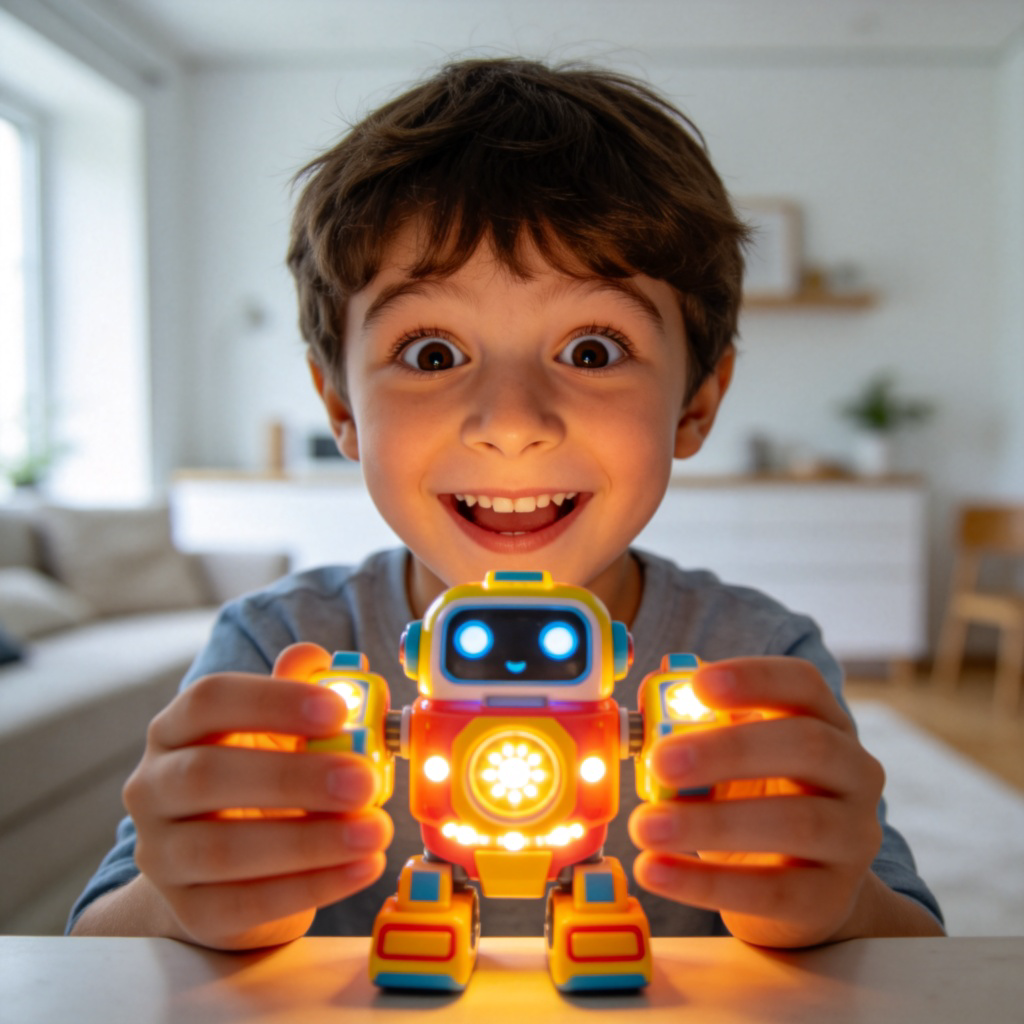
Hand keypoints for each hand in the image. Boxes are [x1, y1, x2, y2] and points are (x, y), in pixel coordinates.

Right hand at [121, 671, 392, 949]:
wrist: (222, 872)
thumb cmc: (259, 781)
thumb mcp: (277, 733)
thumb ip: (297, 694)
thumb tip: (314, 658)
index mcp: (176, 730)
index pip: (208, 700)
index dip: (272, 701)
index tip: (339, 710)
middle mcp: (153, 789)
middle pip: (206, 776)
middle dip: (293, 778)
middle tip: (364, 780)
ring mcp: (162, 856)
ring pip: (223, 850)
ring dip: (310, 841)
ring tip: (375, 830)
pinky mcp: (191, 912)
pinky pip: (246, 904)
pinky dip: (312, 886)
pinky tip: (363, 867)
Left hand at [628, 657, 888, 947]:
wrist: (801, 890)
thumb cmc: (757, 801)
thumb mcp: (733, 759)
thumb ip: (699, 730)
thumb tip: (652, 711)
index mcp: (826, 722)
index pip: (804, 684)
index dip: (754, 679)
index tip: (698, 685)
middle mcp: (854, 774)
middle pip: (808, 746)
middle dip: (729, 750)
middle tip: (661, 760)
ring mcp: (852, 839)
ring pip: (796, 824)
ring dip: (710, 823)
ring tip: (644, 825)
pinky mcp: (830, 900)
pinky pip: (771, 892)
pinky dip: (705, 883)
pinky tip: (653, 869)